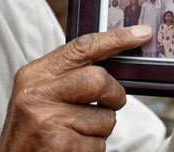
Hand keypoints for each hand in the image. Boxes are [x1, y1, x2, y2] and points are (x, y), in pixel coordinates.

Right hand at [0, 25, 151, 150]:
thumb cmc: (32, 130)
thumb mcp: (39, 95)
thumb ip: (67, 77)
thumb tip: (110, 63)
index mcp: (34, 75)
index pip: (81, 47)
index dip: (116, 39)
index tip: (142, 34)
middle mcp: (38, 93)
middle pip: (100, 79)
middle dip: (114, 95)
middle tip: (109, 104)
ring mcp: (48, 119)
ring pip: (105, 117)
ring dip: (99, 130)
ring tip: (75, 134)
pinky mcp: (60, 144)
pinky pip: (99, 144)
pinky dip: (92, 150)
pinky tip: (72, 149)